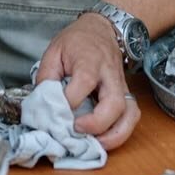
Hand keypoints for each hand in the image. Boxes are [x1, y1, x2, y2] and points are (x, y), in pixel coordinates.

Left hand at [35, 12, 139, 149]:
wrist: (102, 30)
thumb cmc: (77, 41)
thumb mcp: (54, 50)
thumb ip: (46, 76)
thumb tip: (43, 103)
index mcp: (90, 62)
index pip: (83, 83)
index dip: (68, 101)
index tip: (54, 111)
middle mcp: (110, 76)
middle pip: (114, 103)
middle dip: (96, 123)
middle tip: (76, 130)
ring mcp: (121, 87)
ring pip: (129, 114)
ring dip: (114, 135)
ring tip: (94, 144)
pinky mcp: (125, 96)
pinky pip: (131, 117)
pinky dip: (121, 132)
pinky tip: (104, 139)